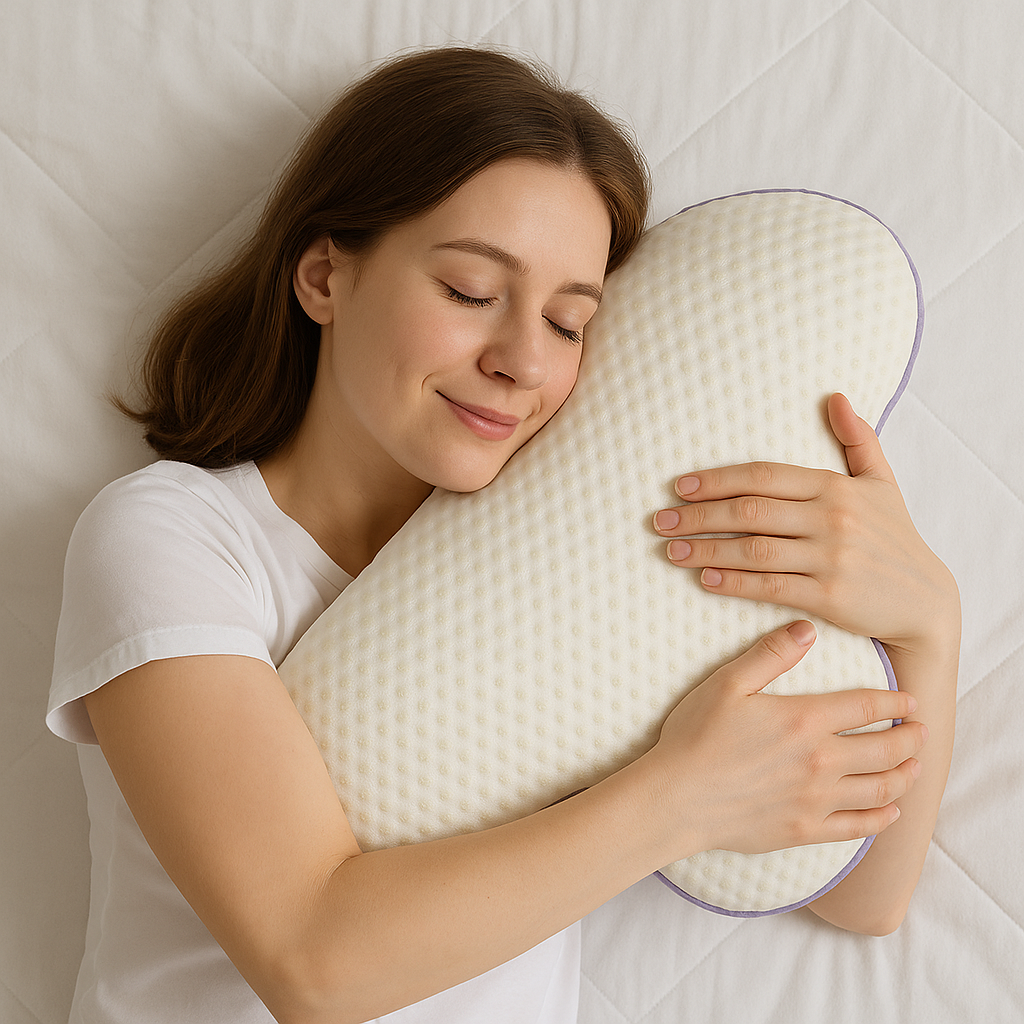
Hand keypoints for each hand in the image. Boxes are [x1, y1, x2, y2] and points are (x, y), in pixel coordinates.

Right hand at [647, 621, 925, 856]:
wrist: (676, 798)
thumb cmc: (696, 737)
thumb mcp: (727, 684)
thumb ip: (771, 655)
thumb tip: (807, 628)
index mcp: (804, 720)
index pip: (865, 707)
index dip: (894, 701)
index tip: (909, 700)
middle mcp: (820, 761)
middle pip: (884, 749)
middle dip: (910, 738)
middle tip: (922, 731)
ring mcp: (816, 800)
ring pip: (880, 789)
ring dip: (905, 776)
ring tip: (916, 766)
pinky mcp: (805, 830)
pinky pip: (858, 827)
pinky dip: (883, 819)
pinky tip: (892, 811)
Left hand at [652, 394, 958, 654]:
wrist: (925, 599)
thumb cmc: (894, 537)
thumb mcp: (882, 482)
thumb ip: (858, 440)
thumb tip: (838, 396)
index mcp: (835, 487)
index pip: (763, 476)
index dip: (717, 480)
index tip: (679, 487)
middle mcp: (832, 518)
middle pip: (750, 511)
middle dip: (698, 515)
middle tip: (660, 521)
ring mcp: (830, 558)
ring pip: (753, 550)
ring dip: (706, 550)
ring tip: (672, 551)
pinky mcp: (829, 596)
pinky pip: (770, 587)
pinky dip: (733, 583)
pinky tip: (706, 580)